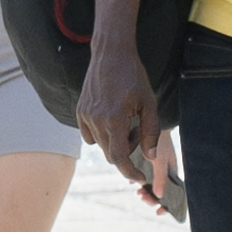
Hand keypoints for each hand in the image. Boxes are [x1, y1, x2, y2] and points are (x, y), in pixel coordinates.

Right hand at [77, 44, 167, 206]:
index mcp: (115, 119)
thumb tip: (151, 157)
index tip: (141, 178)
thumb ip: (151, 132)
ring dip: (116, 142)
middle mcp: (96, 120)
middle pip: (111, 153)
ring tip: (127, 121)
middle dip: (127, 150)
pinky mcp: (80, 111)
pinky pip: (89, 135)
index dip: (130, 172)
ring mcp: (85, 115)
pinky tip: (112, 118)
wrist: (111, 54)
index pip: (119, 158)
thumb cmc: (134, 76)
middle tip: (137, 131)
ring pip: (100, 145)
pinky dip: (102, 135)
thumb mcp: (149, 103)